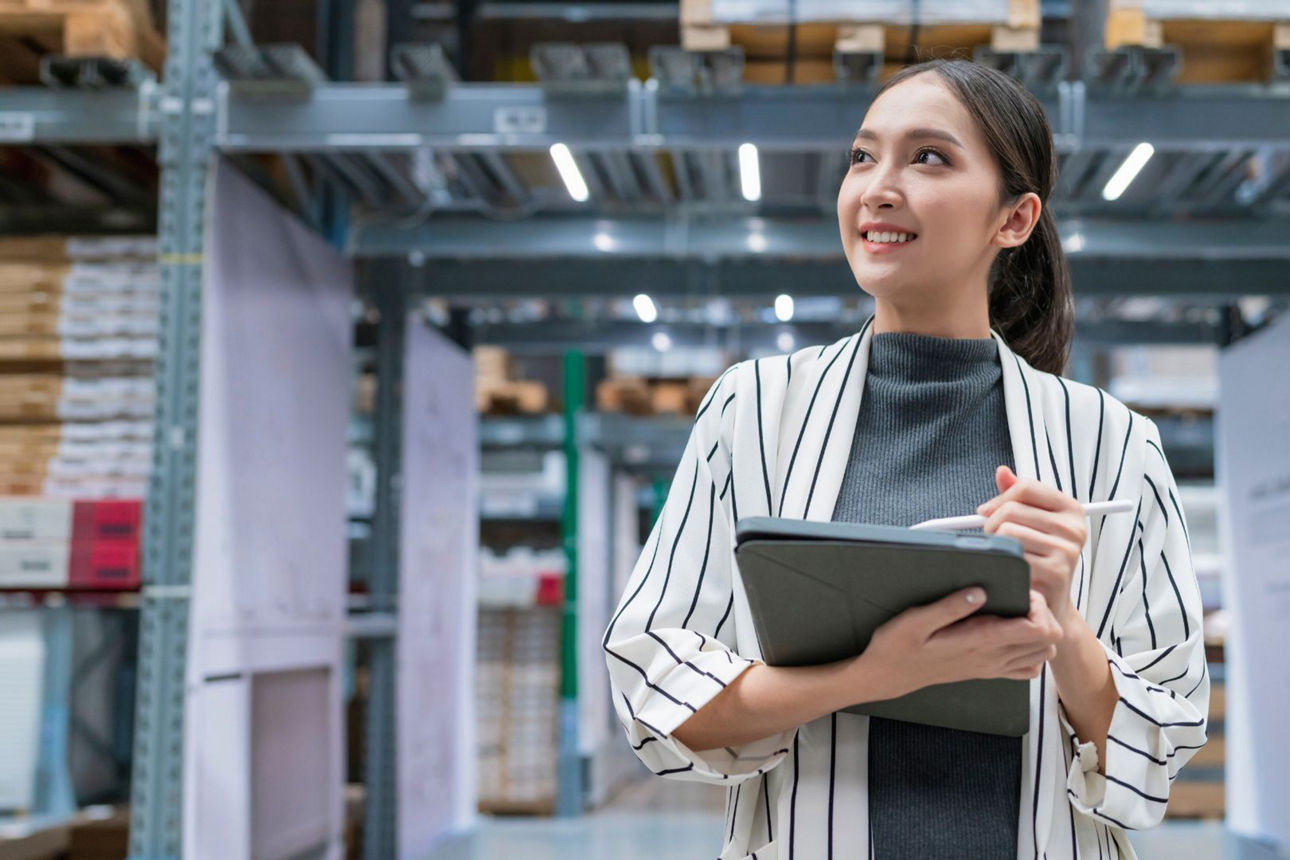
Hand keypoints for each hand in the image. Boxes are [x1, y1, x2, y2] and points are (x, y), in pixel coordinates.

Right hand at [854, 588, 1063, 701]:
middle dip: (1043, 614)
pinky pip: (1027, 668)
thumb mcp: (915, 620)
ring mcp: (992, 667)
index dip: (1037, 605)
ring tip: (1016, 612)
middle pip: (1049, 641)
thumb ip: (949, 606)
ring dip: (1039, 630)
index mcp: (980, 642)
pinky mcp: (988, 671)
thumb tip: (979, 591)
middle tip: (1019, 598)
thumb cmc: (898, 647)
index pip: (1038, 629)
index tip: (1017, 591)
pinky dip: (1030, 650)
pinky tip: (1011, 634)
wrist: (889, 675)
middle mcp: (993, 658)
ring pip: (1043, 654)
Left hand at [976, 465, 1086, 629]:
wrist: (1051, 603)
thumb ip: (1018, 496)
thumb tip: (1002, 472)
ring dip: (995, 545)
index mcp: (1071, 509)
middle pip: (1011, 510)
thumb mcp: (1034, 523)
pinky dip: (1002, 563)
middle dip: (991, 524)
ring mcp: (1066, 551)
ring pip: (1007, 533)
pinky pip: (1010, 557)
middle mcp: (1074, 529)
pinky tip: (1008, 570)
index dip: (999, 498)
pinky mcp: (1054, 573)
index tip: (987, 512)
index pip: (1026, 487)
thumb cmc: (1039, 558)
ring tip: (1003, 556)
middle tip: (993, 539)